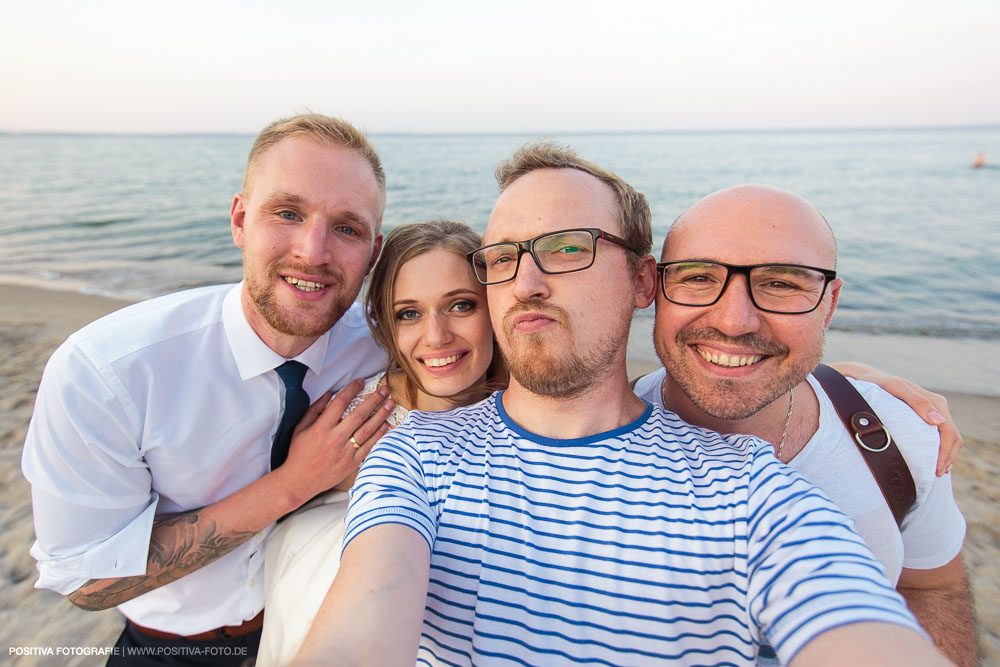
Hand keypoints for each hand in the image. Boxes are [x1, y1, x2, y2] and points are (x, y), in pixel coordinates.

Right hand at [280, 379, 394, 503]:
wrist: (299, 481)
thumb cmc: (299, 453)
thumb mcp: (300, 428)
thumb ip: (314, 410)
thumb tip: (329, 393)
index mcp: (321, 428)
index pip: (339, 403)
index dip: (352, 389)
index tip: (360, 381)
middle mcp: (334, 439)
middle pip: (358, 414)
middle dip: (374, 400)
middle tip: (384, 390)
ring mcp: (344, 452)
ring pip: (367, 430)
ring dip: (381, 415)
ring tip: (390, 403)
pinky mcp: (351, 463)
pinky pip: (368, 446)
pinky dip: (378, 435)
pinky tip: (385, 424)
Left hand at [828, 362, 961, 475]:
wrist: (865, 378)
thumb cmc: (878, 383)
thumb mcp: (895, 388)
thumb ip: (916, 401)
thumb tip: (938, 420)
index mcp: (935, 401)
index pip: (949, 431)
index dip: (946, 452)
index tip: (936, 468)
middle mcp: (937, 407)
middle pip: (952, 437)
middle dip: (948, 457)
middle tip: (937, 474)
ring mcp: (931, 413)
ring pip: (949, 439)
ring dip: (946, 456)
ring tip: (937, 472)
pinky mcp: (923, 418)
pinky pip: (938, 437)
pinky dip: (940, 450)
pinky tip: (933, 461)